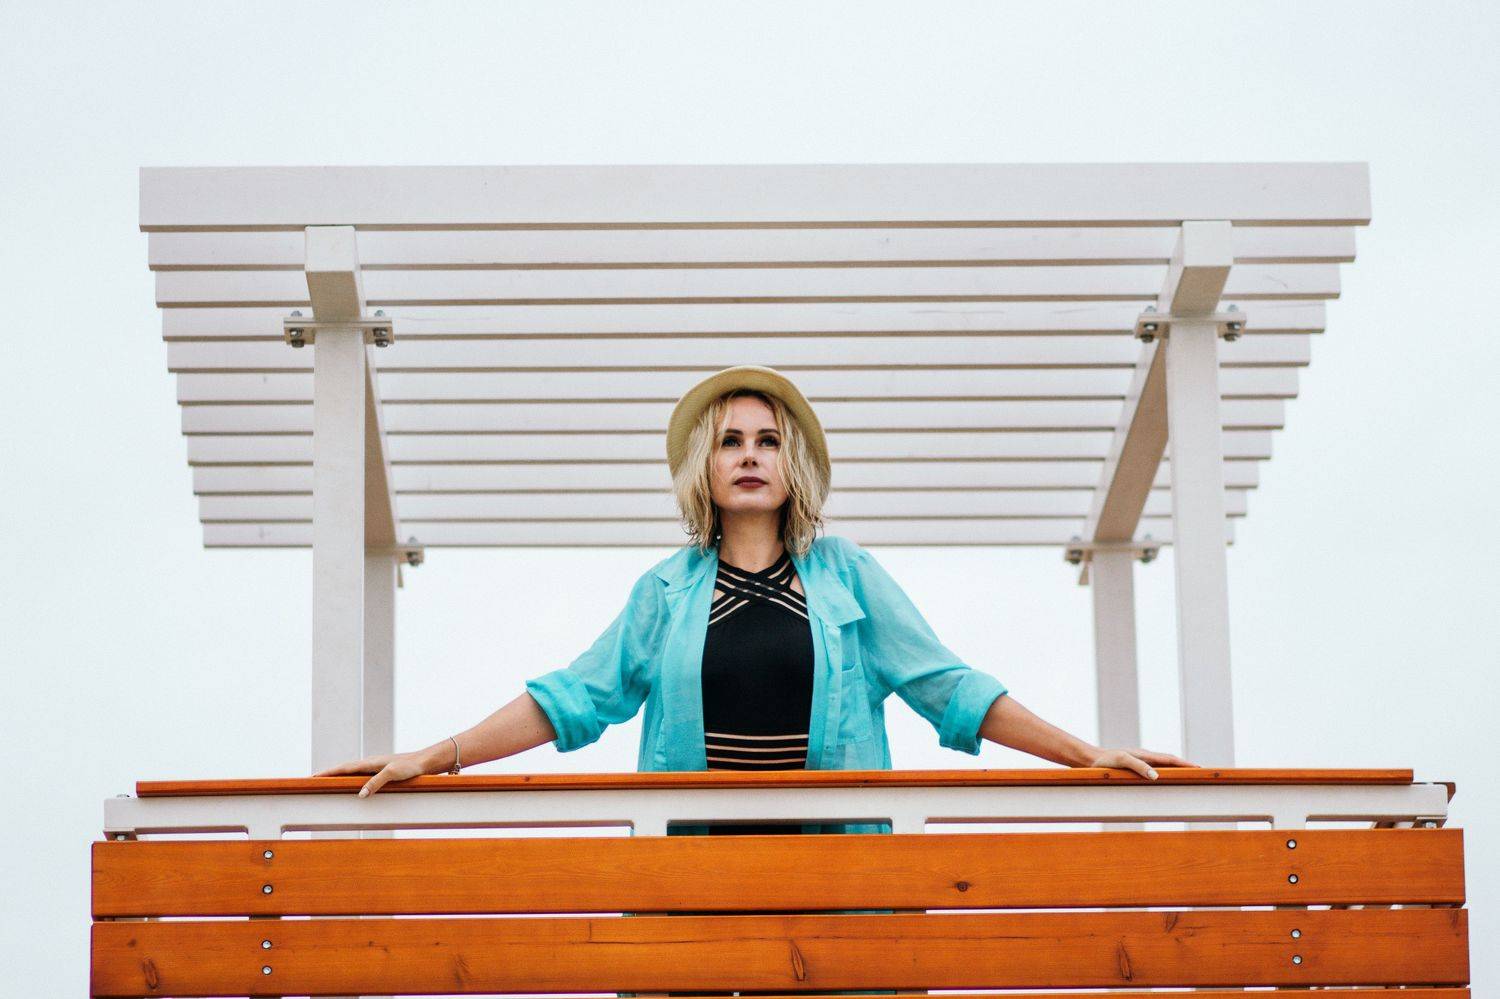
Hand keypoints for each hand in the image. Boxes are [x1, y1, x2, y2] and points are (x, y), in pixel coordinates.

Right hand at [312, 750, 433, 797]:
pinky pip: (362, 776)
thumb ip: (376, 783)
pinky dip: (352, 779)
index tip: (313, 776)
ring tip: (328, 782)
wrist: (426, 761)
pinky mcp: (383, 771)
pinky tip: (352, 784)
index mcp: (370, 762)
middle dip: (329, 774)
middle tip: (314, 779)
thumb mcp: (393, 774)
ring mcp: (376, 767)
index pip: (343, 768)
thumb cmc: (411, 766)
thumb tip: (360, 795)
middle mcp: (371, 763)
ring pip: (353, 772)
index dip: (328, 772)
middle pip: (345, 769)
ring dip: (340, 776)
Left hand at [1086, 747, 1197, 779]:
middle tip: (1201, 772)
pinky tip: (1167, 779)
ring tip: (1190, 775)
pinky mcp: (1136, 767)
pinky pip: (1155, 770)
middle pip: (1171, 761)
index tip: (1200, 768)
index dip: (1186, 764)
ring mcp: (1141, 762)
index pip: (1171, 759)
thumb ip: (1138, 767)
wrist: (1091, 759)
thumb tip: (1156, 776)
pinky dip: (1166, 773)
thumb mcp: (1121, 762)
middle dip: (1186, 766)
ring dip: (1177, 769)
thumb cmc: (1105, 761)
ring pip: (1164, 765)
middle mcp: (1146, 757)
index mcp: (1146, 755)